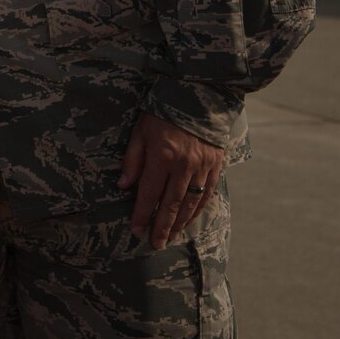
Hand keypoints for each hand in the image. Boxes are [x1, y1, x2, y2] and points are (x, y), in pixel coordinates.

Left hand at [119, 112, 226, 248]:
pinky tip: (189, 220)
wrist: (198, 95)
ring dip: (180, 223)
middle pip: (172, 205)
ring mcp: (203, 167)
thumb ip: (132, 160)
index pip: (150, 194)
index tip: (136, 230)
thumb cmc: (162, 112)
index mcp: (162, 156)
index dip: (143, 214)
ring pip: (191, 203)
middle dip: (162, 227)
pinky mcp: (216, 166)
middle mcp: (184, 166)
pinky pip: (207, 195)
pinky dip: (197, 211)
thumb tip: (123, 186)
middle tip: (155, 244)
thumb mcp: (140, 131)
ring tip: (170, 237)